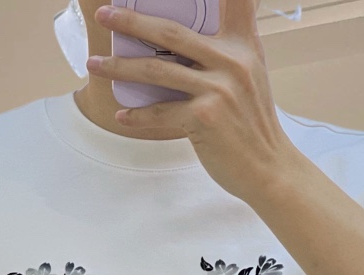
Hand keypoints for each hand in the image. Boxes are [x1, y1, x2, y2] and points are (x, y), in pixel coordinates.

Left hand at [86, 0, 297, 203]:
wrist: (269, 169)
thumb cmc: (252, 126)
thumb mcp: (250, 76)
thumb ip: (225, 53)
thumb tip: (182, 43)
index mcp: (243, 44)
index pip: (234, 0)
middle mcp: (232, 61)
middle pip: (171, 33)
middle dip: (131, 21)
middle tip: (104, 15)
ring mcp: (218, 89)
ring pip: (157, 71)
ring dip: (119, 68)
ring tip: (95, 65)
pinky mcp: (206, 118)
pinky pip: (161, 112)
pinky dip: (138, 115)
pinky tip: (121, 115)